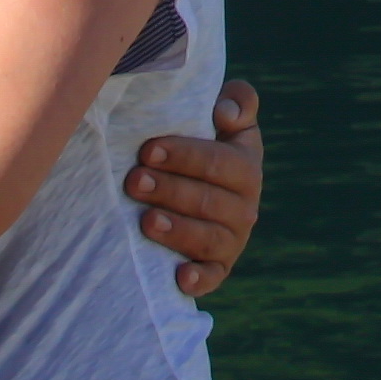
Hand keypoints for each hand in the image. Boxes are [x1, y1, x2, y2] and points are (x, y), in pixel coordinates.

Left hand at [124, 79, 262, 297]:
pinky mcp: (218, 268)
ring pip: (209, 239)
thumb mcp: (223, 116)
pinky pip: (213, 277)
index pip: (220, 162)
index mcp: (246, 167)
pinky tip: (180, 278)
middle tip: (134, 181)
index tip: (148, 149)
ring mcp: (232, 240)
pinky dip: (200, 279)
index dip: (185, 156)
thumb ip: (236, 100)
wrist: (195, 186)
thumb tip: (225, 112)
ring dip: (178, 230)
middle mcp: (245, 206)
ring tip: (146, 220)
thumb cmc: (201, 144)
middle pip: (209, 201)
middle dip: (170, 190)